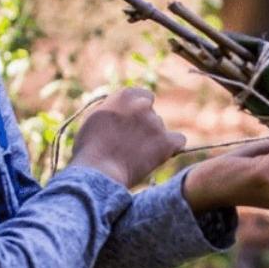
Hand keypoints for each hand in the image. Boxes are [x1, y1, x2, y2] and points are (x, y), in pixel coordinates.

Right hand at [70, 88, 185, 187]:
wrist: (97, 172)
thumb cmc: (89, 149)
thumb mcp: (96, 118)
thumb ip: (114, 109)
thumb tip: (124, 110)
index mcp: (124, 96)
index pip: (143, 96)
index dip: (139, 109)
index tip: (133, 120)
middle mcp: (142, 106)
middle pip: (151, 115)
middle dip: (144, 126)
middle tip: (131, 144)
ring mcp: (156, 123)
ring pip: (161, 130)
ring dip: (153, 139)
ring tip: (135, 156)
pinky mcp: (166, 141)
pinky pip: (178, 140)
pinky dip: (171, 147)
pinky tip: (160, 156)